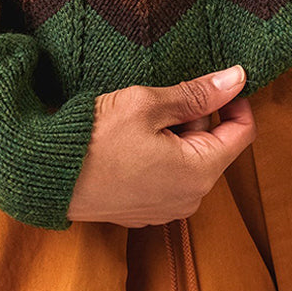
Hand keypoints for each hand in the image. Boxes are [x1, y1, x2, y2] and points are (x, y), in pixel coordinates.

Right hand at [67, 65, 256, 226]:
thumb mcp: (149, 104)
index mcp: (199, 172)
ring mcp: (166, 210)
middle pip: (213, 146)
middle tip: (160, 99)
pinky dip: (159, 155)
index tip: (218, 80)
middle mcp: (189, 199)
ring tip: (140, 120)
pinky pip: (168, 177)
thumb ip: (197, 93)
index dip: (235, 101)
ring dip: (175, 135)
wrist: (49, 175)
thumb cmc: (97, 138)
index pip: (242, 133)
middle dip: (194, 118)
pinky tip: (129, 143)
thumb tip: (238, 78)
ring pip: (189, 160)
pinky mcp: (144, 212)